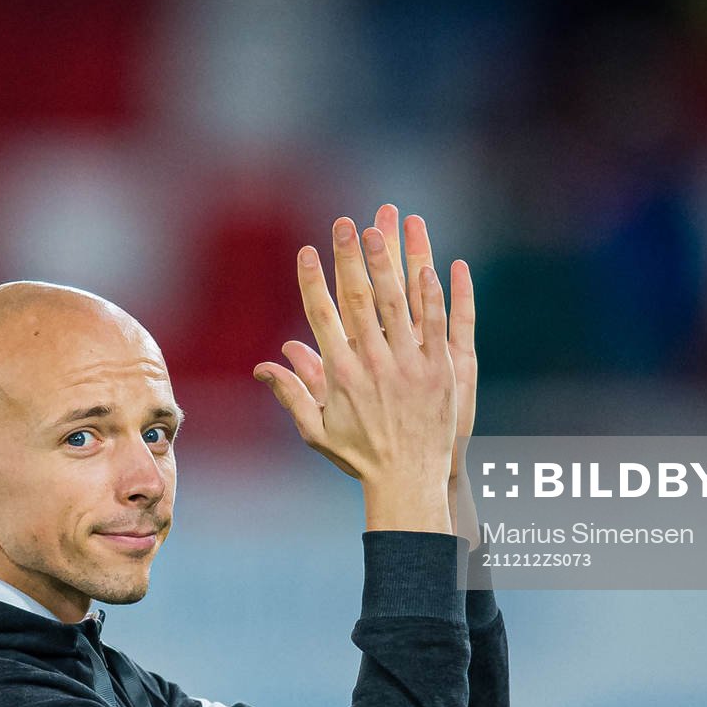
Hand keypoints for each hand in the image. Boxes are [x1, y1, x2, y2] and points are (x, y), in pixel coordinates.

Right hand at [253, 213, 457, 530]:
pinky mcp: (442, 370)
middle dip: (352, 258)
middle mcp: (375, 364)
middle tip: (347, 224)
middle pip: (361, 299)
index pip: (323, 316)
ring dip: (391, 263)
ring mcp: (411, 365)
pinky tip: (431, 266)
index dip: (314, 281)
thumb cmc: (361, 457)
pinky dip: (434, 295)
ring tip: (385, 227)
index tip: (307, 251)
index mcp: (342, 374)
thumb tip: (265, 365)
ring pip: (400, 303)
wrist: (410, 482)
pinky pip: (439, 325)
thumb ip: (292, 393)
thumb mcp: (317, 430)